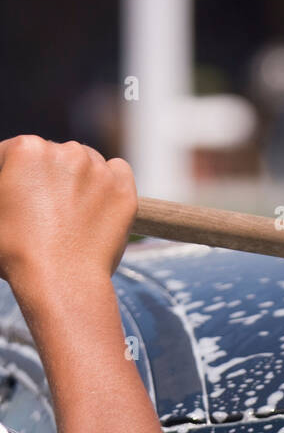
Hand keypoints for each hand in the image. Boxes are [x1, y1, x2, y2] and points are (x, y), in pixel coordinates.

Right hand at [0, 135, 136, 294]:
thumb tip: (17, 193)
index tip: (19, 198)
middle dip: (49, 179)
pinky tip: (99, 208)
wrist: (61, 283)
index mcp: (26, 149)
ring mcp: (98, 170)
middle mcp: (64, 150)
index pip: (15, 156)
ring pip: (87, 163)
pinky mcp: (123, 190)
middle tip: (46, 212)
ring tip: (72, 215)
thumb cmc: (19, 254)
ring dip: (79, 181)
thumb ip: (5, 189)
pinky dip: (110, 185)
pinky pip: (118, 172)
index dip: (13, 178)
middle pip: (54, 157)